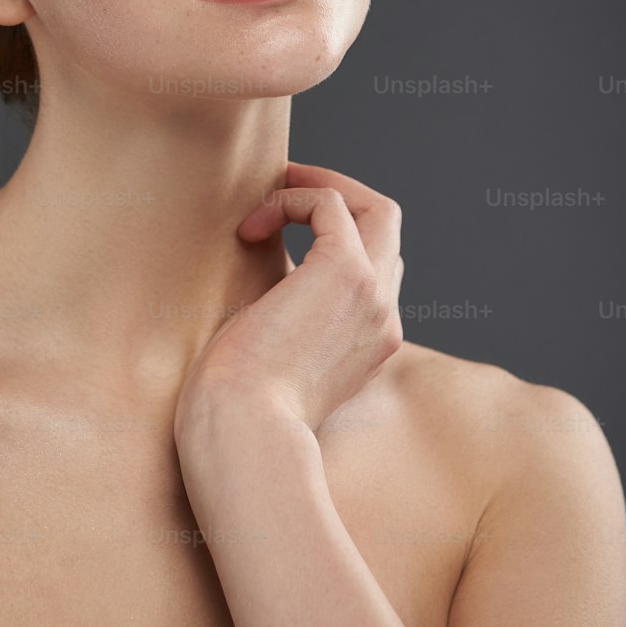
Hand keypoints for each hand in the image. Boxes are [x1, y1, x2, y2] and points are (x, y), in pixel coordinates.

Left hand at [174, 161, 404, 436]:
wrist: (242, 438)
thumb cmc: (237, 413)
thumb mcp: (273, 359)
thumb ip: (287, 319)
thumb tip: (254, 269)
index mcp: (369, 343)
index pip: (377, 268)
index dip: (335, 236)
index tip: (283, 229)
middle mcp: (383, 318)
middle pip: (388, 229)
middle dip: (339, 196)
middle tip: (287, 189)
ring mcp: (372, 295)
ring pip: (374, 208)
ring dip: (318, 187)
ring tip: (272, 189)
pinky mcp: (347, 272)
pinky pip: (330, 204)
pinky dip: (291, 198)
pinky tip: (251, 227)